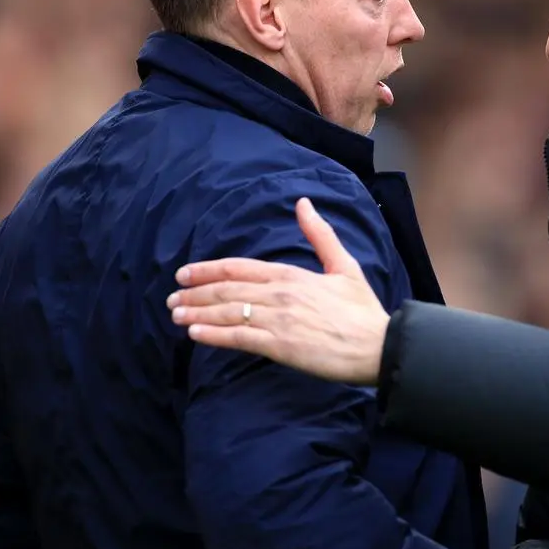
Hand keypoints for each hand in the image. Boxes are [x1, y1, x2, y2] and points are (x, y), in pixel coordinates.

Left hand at [167, 198, 389, 385]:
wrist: (377, 345)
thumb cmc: (362, 310)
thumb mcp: (344, 266)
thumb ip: (320, 235)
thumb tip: (303, 203)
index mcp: (291, 274)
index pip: (239, 267)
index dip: (208, 269)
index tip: (184, 274)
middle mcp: (279, 294)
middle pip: (227, 289)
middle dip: (195, 293)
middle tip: (171, 298)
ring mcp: (278, 320)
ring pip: (228, 311)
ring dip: (197, 312)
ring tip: (176, 315)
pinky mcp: (280, 345)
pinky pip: (238, 338)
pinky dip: (214, 334)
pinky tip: (195, 334)